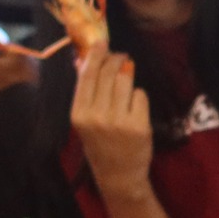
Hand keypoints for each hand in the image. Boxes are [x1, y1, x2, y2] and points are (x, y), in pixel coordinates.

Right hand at [69, 41, 152, 194]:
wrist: (118, 175)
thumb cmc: (99, 144)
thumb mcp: (84, 119)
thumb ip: (84, 92)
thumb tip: (84, 60)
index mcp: (78, 113)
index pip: (87, 76)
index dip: (95, 55)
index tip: (101, 42)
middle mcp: (96, 116)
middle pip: (107, 73)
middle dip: (115, 59)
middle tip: (121, 57)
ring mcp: (118, 121)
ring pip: (125, 81)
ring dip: (127, 78)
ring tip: (126, 84)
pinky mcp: (139, 125)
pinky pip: (140, 95)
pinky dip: (138, 97)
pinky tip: (134, 108)